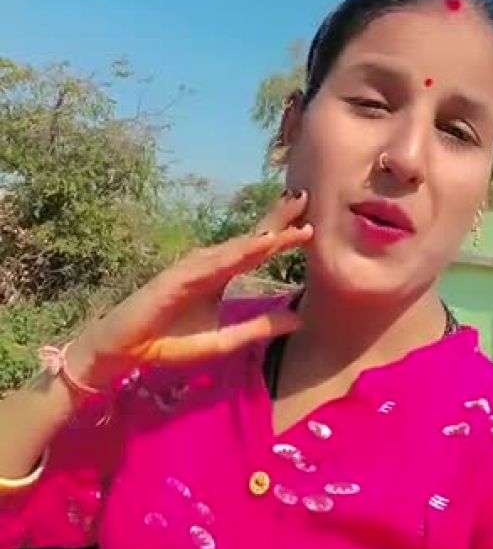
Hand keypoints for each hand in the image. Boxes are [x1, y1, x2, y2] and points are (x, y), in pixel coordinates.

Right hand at [70, 191, 311, 387]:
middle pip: (249, 238)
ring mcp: (194, 267)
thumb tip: (299, 319)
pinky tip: (260, 245)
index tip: (310, 223)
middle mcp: (209, 264)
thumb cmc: (170, 343)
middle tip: (305, 196)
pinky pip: (214, 263)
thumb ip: (258, 328)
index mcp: (220, 275)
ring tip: (293, 218)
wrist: (126, 352)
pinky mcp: (178, 276)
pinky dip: (238, 252)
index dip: (282, 235)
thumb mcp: (223, 341)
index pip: (256, 250)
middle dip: (277, 218)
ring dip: (265, 232)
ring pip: (236, 246)